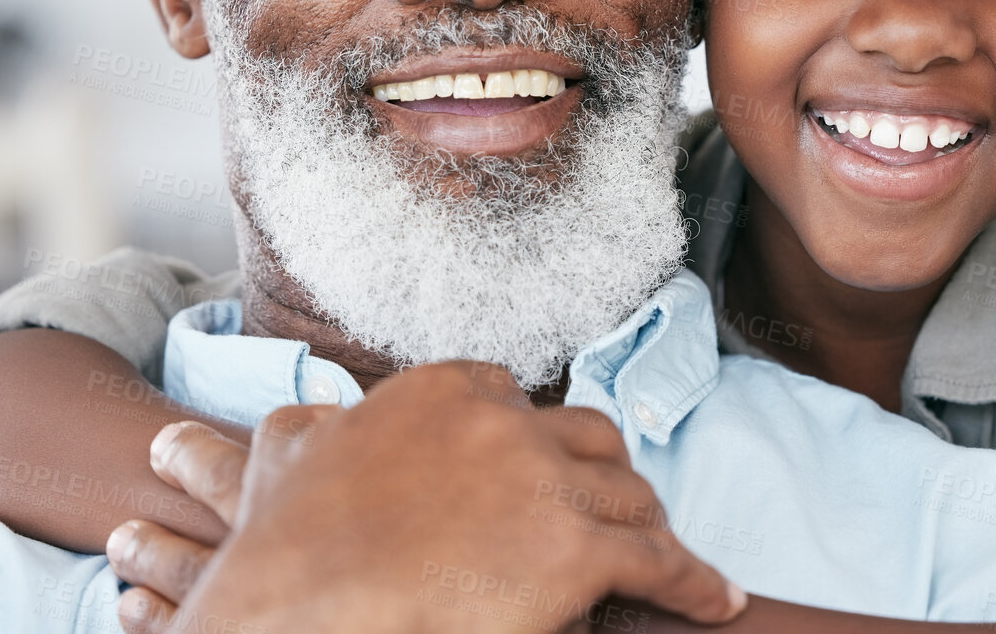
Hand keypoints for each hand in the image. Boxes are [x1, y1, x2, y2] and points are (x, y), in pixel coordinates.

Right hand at [112, 360, 746, 633]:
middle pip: (589, 438)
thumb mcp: (285, 455)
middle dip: (600, 474)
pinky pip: (657, 561)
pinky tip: (715, 598)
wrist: (294, 604)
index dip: (530, 439)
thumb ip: (313, 427)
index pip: (515, 398)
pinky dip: (694, 580)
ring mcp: (543, 482)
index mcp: (444, 391)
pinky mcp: (572, 550)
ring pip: (628, 492)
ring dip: (644, 525)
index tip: (537, 468)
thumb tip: (315, 422)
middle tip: (605, 509)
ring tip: (659, 552)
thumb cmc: (280, 548)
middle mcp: (504, 422)